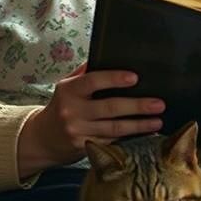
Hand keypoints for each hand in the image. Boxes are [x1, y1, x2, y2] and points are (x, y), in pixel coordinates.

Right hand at [18, 64, 163, 176]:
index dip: (114, 79)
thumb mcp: (67, 86)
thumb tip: (107, 54)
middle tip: (158, 104)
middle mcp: (72, 111)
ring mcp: (79, 131)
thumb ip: (85, 73)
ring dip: (139, 125)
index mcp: (69, 90)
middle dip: (137, 106)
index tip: (135, 78)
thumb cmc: (61, 106)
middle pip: (110, 107)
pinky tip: (145, 132)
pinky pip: (112, 140)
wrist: (43, 139)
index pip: (92, 81)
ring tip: (157, 120)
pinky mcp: (86, 147)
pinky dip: (130, 136)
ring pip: (115, 128)